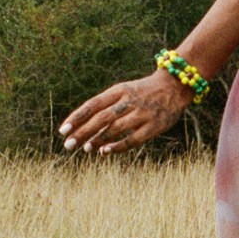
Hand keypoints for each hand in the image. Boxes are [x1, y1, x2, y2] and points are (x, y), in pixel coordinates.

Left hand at [59, 69, 190, 155]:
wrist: (176, 86)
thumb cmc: (143, 92)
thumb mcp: (124, 90)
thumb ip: (106, 105)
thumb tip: (83, 126)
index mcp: (119, 90)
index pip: (93, 104)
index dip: (77, 118)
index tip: (62, 131)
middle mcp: (129, 101)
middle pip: (101, 117)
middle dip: (82, 132)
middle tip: (67, 145)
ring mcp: (141, 113)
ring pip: (114, 128)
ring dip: (97, 139)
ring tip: (84, 149)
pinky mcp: (153, 126)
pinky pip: (132, 139)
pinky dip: (117, 146)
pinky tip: (104, 151)